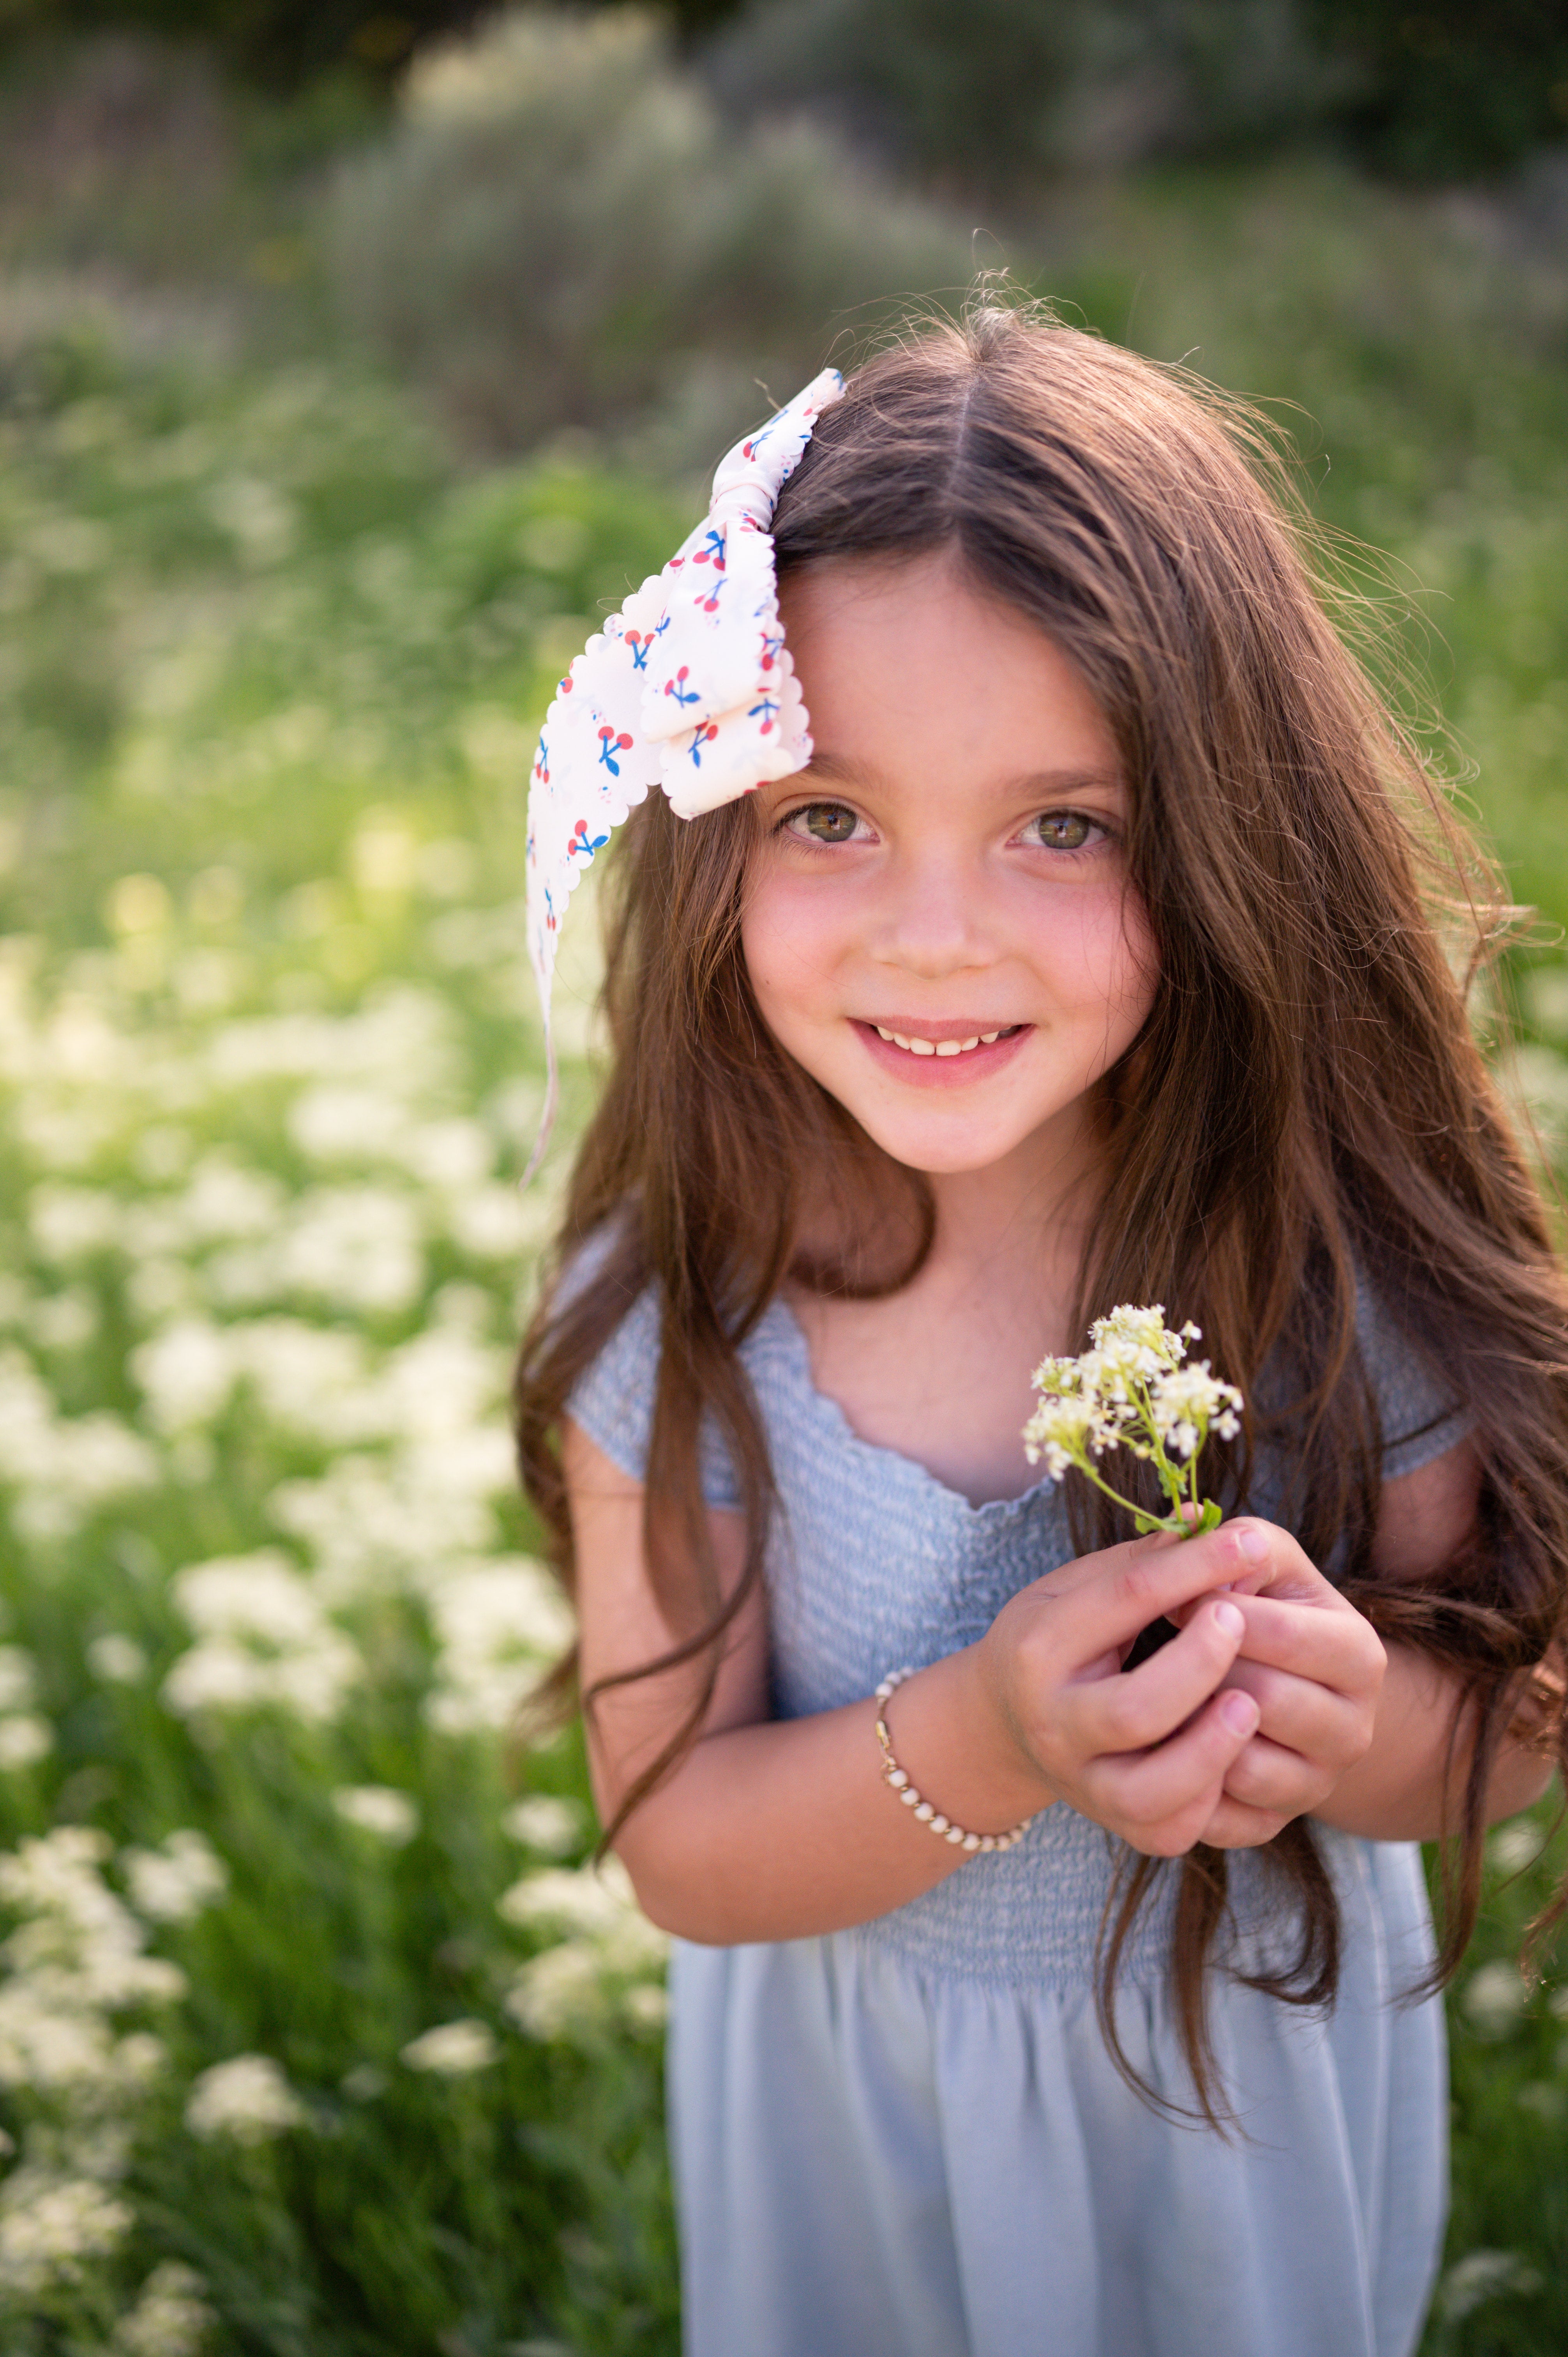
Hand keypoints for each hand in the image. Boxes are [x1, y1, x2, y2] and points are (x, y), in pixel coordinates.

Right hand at [974, 1523, 1268, 1858]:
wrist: (1006, 1721)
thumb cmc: (1056, 1638)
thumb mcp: (1077, 1588)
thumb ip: (1140, 1563)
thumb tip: (1203, 1521)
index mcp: (1040, 1649)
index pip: (1124, 1602)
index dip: (1194, 1568)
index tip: (1248, 1542)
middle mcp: (1054, 1725)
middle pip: (1134, 1711)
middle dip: (1199, 1665)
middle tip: (1239, 1621)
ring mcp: (1082, 1784)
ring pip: (1152, 1791)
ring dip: (1212, 1748)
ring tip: (1248, 1704)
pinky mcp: (1115, 1827)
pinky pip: (1170, 1831)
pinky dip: (1210, 1800)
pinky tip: (1234, 1757)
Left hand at [1168, 1519, 1386, 1848]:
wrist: (1267, 1686)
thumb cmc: (1258, 1610)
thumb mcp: (1262, 1564)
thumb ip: (1242, 1542)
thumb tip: (1204, 1532)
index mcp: (1361, 1655)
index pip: (1281, 1634)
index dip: (1215, 1611)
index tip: (1179, 1598)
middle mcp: (1356, 1731)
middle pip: (1262, 1699)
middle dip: (1203, 1669)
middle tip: (1166, 1649)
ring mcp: (1317, 1786)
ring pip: (1240, 1763)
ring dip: (1191, 1727)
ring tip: (1169, 1695)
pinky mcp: (1273, 1826)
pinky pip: (1219, 1816)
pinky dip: (1185, 1780)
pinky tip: (1168, 1744)